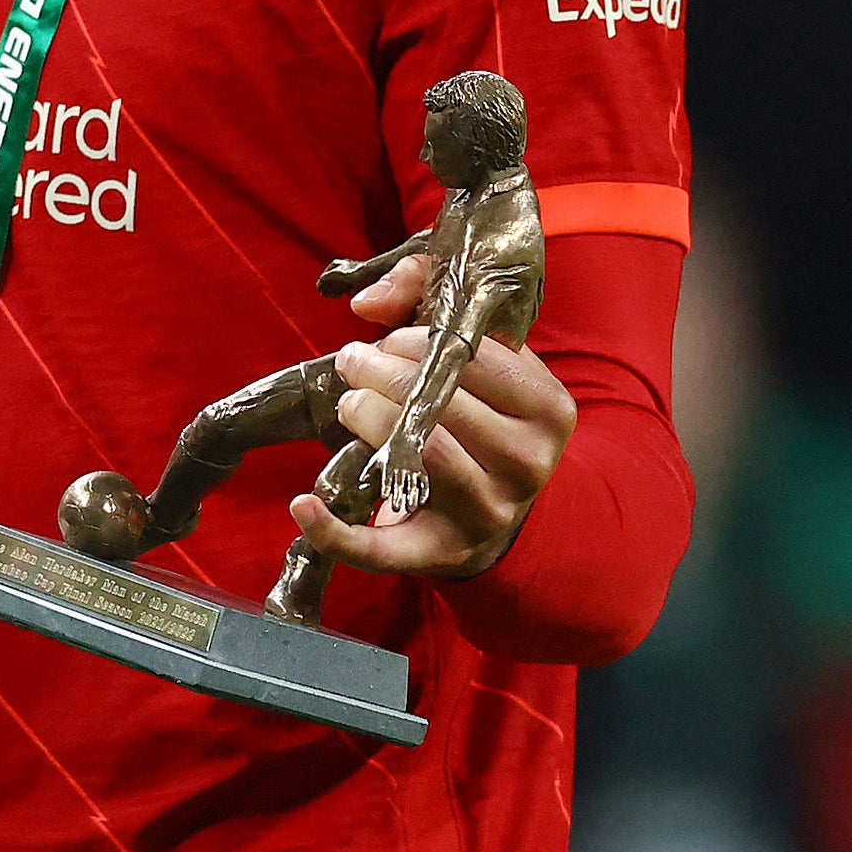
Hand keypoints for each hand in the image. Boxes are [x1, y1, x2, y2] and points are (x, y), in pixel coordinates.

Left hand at [302, 255, 575, 582]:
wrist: (503, 508)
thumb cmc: (485, 416)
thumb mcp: (481, 354)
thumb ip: (428, 298)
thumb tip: (367, 303)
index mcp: (548, 410)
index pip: (478, 362)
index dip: (418, 343)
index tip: (387, 340)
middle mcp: (528, 464)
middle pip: (444, 406)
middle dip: (383, 374)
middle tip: (353, 362)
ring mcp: (488, 514)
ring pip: (421, 456)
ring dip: (367, 418)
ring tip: (348, 402)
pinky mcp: (441, 553)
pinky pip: (383, 550)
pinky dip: (334, 530)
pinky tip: (302, 504)